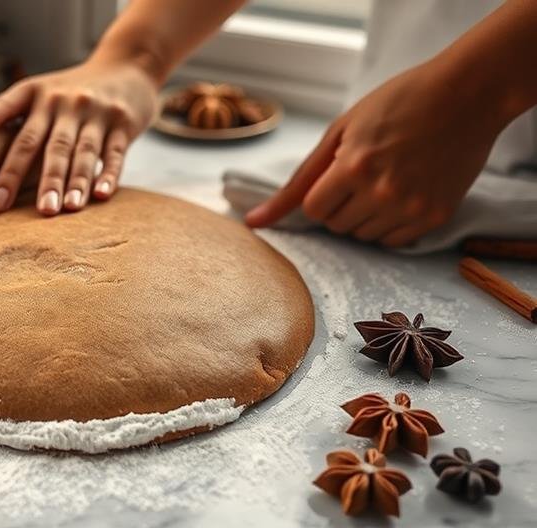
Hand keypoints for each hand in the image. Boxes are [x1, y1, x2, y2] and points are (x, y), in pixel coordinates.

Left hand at [0, 59, 157, 215]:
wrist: (124, 67)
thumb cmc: (66, 90)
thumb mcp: (31, 91)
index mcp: (38, 99)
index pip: (21, 138)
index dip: (8, 171)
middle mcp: (67, 104)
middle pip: (54, 147)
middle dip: (46, 181)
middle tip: (41, 212)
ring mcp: (97, 113)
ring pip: (84, 151)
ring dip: (77, 181)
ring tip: (68, 209)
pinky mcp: (124, 123)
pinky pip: (114, 151)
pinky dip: (108, 173)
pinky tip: (102, 195)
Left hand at [245, 60, 505, 246]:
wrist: (467, 94)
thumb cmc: (396, 104)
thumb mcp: (341, 131)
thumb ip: (298, 182)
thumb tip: (253, 223)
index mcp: (353, 167)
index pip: (313, 210)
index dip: (321, 192)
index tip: (339, 173)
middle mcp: (382, 193)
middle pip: (336, 225)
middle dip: (341, 203)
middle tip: (366, 172)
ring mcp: (411, 208)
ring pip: (363, 236)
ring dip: (364, 215)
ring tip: (387, 179)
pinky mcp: (436, 216)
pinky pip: (393, 241)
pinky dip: (390, 223)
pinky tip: (405, 192)